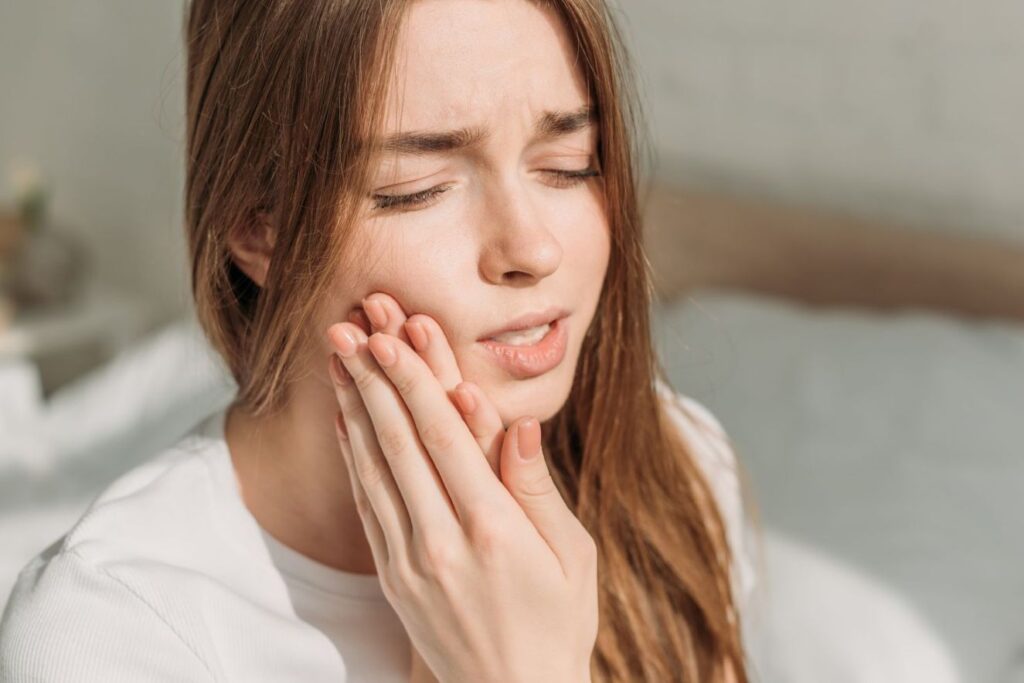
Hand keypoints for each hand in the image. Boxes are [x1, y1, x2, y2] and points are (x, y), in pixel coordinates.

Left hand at [326, 292, 597, 682]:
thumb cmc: (558, 625)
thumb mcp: (574, 558)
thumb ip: (538, 489)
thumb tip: (519, 425)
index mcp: (495, 530)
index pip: (445, 437)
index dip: (415, 380)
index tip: (393, 335)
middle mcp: (442, 541)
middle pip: (400, 442)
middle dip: (373, 377)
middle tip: (351, 326)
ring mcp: (409, 562)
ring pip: (373, 467)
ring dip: (353, 406)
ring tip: (337, 358)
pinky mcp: (392, 578)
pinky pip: (366, 504)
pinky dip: (353, 456)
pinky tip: (346, 420)